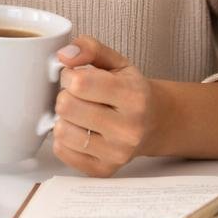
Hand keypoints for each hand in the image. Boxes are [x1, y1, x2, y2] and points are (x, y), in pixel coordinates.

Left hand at [51, 35, 158, 176]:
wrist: (155, 123)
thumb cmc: (131, 90)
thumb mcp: (116, 61)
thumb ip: (89, 48)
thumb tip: (64, 54)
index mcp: (133, 96)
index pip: (79, 83)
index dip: (69, 75)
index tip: (76, 76)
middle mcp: (128, 129)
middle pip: (66, 107)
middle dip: (65, 96)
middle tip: (77, 96)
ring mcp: (117, 153)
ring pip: (62, 132)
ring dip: (64, 119)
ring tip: (79, 114)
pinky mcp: (103, 170)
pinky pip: (62, 151)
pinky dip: (65, 139)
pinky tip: (80, 130)